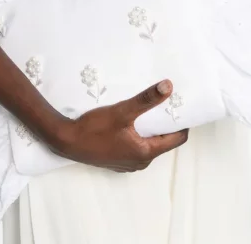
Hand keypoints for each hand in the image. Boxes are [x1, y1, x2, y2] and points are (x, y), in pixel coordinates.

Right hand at [53, 79, 188, 172]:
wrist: (66, 141)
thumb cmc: (94, 128)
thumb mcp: (122, 111)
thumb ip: (146, 99)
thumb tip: (169, 86)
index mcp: (145, 153)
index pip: (176, 140)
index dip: (182, 124)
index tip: (183, 107)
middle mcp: (140, 162)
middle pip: (163, 142)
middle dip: (166, 125)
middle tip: (167, 105)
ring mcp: (127, 164)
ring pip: (148, 145)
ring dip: (151, 129)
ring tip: (151, 110)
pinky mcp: (116, 160)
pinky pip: (136, 147)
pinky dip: (138, 135)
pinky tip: (132, 122)